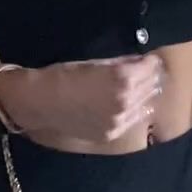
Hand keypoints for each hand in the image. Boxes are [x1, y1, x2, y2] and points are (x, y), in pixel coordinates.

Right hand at [0, 53, 165, 151]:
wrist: (40, 103)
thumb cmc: (64, 75)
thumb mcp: (95, 63)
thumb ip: (121, 63)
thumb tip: (140, 61)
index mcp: (122, 79)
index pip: (150, 68)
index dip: (151, 62)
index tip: (149, 58)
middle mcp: (126, 101)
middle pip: (151, 86)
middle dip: (151, 77)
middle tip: (147, 70)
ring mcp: (120, 121)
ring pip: (146, 105)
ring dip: (146, 94)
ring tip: (141, 87)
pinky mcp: (112, 134)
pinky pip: (133, 121)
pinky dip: (136, 110)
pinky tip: (129, 104)